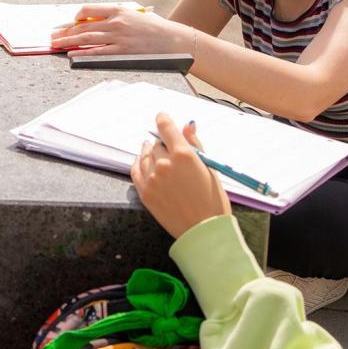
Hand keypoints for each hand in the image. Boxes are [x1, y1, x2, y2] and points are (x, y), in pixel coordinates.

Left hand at [50, 4, 188, 53]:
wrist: (173, 40)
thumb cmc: (155, 28)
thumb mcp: (135, 16)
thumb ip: (117, 17)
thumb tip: (98, 23)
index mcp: (119, 10)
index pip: (89, 10)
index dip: (76, 16)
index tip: (70, 22)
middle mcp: (116, 22)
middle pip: (83, 26)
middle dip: (65, 31)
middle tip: (53, 36)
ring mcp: (118, 37)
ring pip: (86, 39)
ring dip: (68, 41)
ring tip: (56, 45)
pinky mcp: (121, 52)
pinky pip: (96, 52)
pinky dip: (81, 53)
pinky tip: (71, 54)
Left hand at [131, 114, 231, 238]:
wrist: (203, 231)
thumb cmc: (212, 200)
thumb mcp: (209, 168)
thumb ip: (195, 145)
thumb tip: (188, 125)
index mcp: (183, 155)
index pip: (166, 128)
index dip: (163, 120)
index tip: (161, 117)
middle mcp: (164, 163)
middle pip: (156, 143)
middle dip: (163, 143)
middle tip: (168, 148)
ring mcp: (152, 178)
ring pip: (145, 155)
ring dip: (150, 152)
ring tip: (155, 153)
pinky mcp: (144, 192)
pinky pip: (135, 170)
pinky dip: (139, 164)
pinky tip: (144, 163)